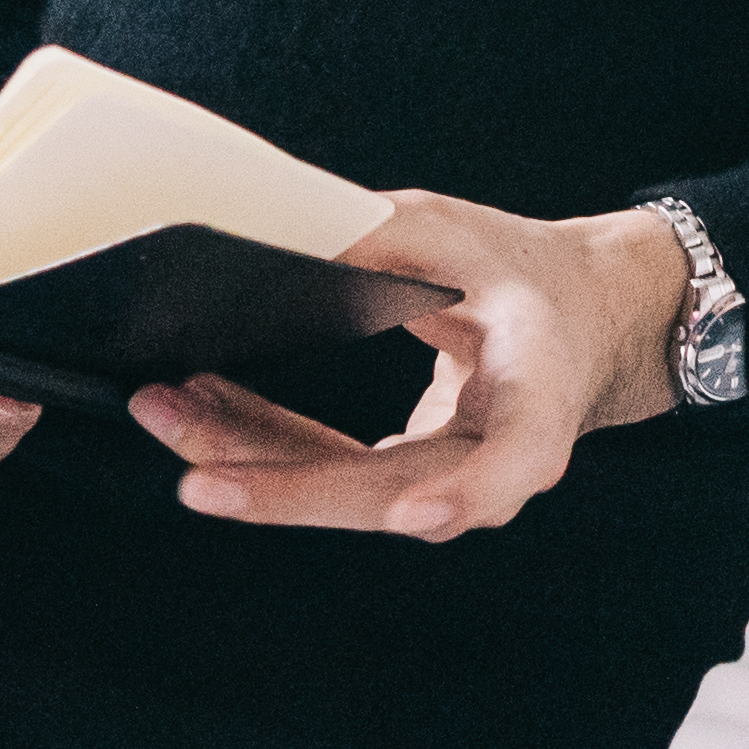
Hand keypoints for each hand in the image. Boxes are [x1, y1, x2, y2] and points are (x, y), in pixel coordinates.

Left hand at [141, 191, 683, 539]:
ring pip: (350, 494)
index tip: (413, 516)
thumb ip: (377, 238)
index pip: (517, 455)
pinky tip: (204, 412)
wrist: (581, 317)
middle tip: (195, 470)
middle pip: (395, 493)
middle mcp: (505, 456)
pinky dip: (268, 448)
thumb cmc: (523, 273)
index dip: (468, 491)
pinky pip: (336, 475)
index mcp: (541, 386)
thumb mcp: (455, 232)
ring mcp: (458, 480)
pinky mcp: (417, 480)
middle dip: (287, 487)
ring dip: (254, 463)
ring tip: (167, 414)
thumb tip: (278, 245)